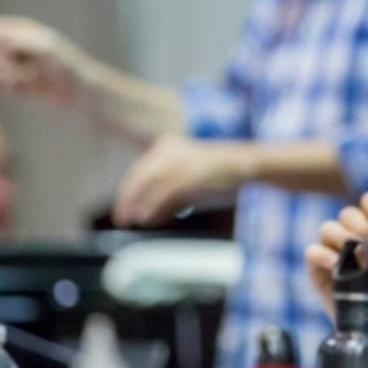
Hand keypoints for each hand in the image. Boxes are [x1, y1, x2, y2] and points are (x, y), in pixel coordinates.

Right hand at [0, 15, 88, 104]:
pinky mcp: (15, 86)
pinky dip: (0, 90)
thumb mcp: (46, 49)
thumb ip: (19, 40)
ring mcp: (15, 66)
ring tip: (20, 84)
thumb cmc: (68, 68)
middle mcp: (17, 46)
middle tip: (18, 76)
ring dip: (0, 79)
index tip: (7, 57)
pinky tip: (16, 91)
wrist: (81, 96)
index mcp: (24, 30)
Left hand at [113, 136, 253, 226]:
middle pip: (139, 177)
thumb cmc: (218, 174)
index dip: (127, 192)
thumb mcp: (188, 181)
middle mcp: (170, 151)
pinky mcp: (191, 175)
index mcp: (167, 146)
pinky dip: (153, 207)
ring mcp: (181, 163)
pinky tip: (146, 219)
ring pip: (149, 184)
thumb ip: (168, 195)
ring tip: (132, 220)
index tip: (122, 209)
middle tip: (121, 219)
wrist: (246, 163)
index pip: (139, 171)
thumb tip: (146, 215)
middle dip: (127, 199)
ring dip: (137, 204)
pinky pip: (165, 193)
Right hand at [304, 190, 367, 321]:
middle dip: (360, 225)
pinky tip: (337, 265)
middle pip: (348, 213)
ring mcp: (331, 248)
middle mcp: (350, 233)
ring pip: (328, 227)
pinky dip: (324, 255)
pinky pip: (312, 251)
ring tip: (357, 257)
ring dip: (343, 238)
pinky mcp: (316, 266)